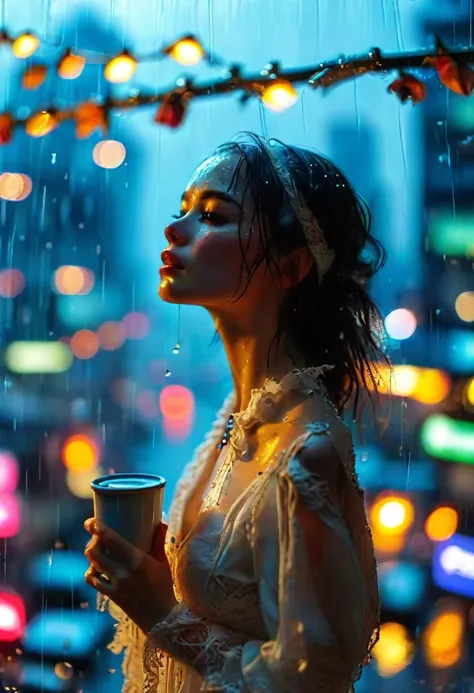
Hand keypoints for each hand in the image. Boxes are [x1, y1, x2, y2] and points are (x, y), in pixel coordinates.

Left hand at [84, 518, 177, 633]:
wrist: (162, 619)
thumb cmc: (165, 587)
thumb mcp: (164, 562)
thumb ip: (159, 541)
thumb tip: (161, 522)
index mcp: (137, 559)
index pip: (112, 540)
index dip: (97, 529)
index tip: (90, 522)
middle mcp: (123, 571)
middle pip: (95, 552)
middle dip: (92, 542)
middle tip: (96, 538)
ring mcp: (115, 584)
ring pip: (92, 565)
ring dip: (91, 557)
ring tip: (96, 552)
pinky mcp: (111, 595)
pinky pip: (93, 581)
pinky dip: (91, 573)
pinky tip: (95, 570)